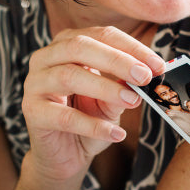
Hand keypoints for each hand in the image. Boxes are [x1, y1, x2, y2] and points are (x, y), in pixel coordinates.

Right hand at [21, 26, 162, 182]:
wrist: (65, 154)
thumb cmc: (88, 118)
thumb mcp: (112, 100)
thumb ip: (124, 85)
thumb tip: (144, 75)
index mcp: (67, 44)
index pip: (101, 35)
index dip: (131, 48)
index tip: (157, 65)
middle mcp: (46, 57)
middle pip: (80, 47)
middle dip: (117, 60)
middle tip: (145, 76)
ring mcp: (35, 83)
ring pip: (69, 76)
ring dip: (106, 88)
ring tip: (133, 101)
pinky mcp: (32, 111)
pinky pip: (64, 116)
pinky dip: (93, 125)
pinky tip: (116, 133)